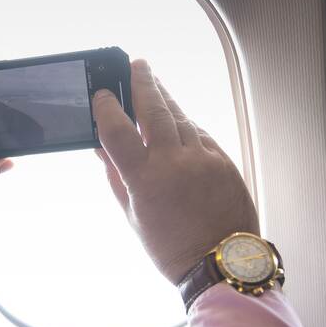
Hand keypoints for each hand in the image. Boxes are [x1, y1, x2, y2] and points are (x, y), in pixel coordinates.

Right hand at [92, 59, 258, 284]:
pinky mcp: (224, 161)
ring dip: (166, 100)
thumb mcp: (133, 214)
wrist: (221, 262)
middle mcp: (174, 163)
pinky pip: (201, 134)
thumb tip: (101, 149)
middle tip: (136, 64)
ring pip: (180, 118)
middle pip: (154, 110)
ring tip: (154, 85)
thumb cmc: (171, 247)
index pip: (118, 131)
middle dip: (143, 82)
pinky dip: (186, 126)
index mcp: (145, 180)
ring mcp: (203, 159)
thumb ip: (116, 177)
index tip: (102, 93)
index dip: (107, 108)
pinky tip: (178, 122)